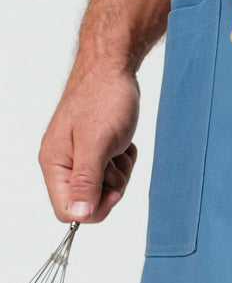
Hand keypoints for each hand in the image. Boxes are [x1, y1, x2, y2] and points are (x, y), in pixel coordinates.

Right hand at [39, 63, 140, 223]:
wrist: (114, 67)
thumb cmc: (103, 97)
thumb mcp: (96, 143)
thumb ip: (86, 180)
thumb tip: (79, 214)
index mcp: (55, 164)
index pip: (67, 210)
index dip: (93, 208)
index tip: (113, 192)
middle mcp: (65, 163)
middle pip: (90, 201)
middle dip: (111, 185)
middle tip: (115, 160)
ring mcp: (82, 156)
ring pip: (106, 186)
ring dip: (120, 170)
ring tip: (118, 145)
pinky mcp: (98, 149)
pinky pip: (116, 170)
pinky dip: (125, 159)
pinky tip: (123, 140)